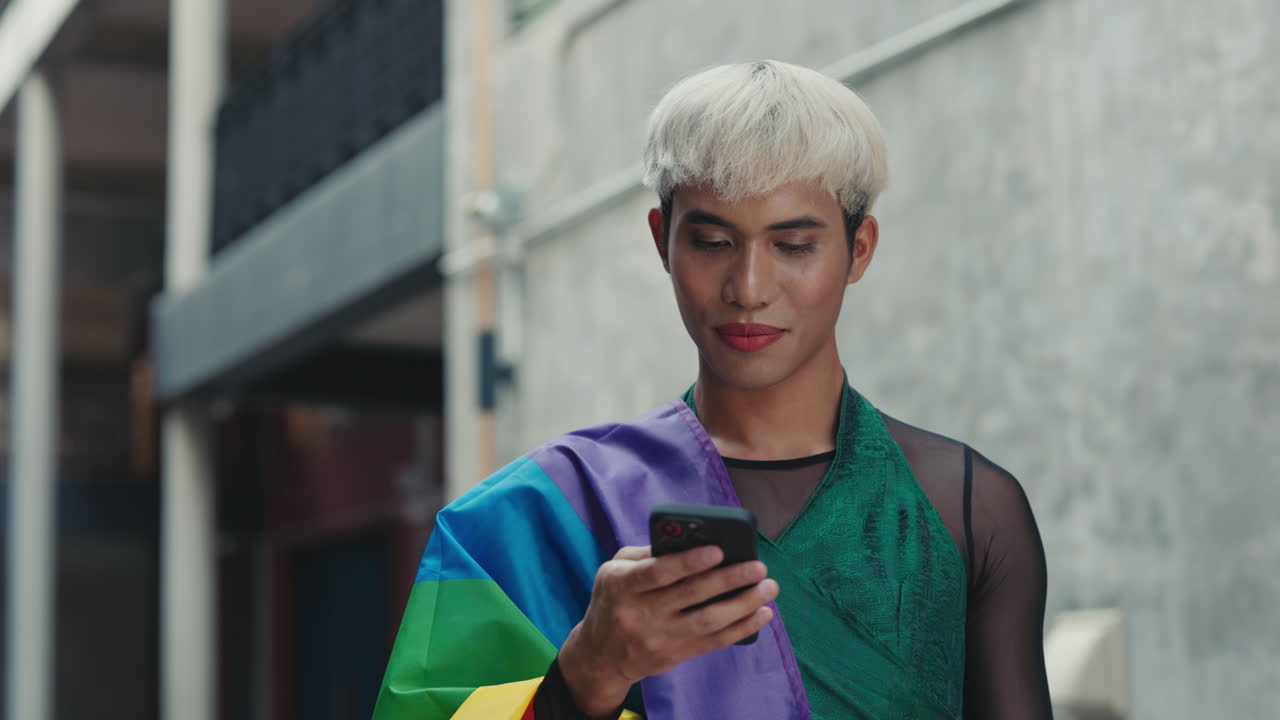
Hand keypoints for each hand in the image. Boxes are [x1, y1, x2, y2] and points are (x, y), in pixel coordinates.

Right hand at [557, 545, 777, 716]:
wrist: (600, 654)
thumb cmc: (612, 600)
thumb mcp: (613, 570)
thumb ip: (645, 554)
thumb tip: (690, 539)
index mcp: (623, 585)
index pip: (658, 572)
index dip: (689, 562)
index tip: (718, 550)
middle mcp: (641, 613)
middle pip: (691, 595)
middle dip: (730, 579)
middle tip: (758, 567)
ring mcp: (660, 637)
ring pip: (708, 621)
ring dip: (744, 604)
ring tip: (768, 588)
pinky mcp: (676, 655)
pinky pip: (714, 642)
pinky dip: (742, 628)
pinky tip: (762, 614)